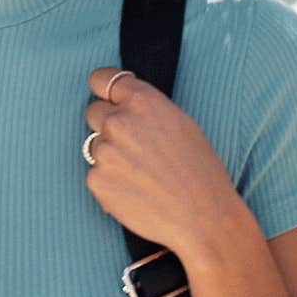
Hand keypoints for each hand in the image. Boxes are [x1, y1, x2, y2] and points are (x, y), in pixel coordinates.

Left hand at [82, 67, 246, 254]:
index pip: (101, 79)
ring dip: (111, 156)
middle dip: (107, 124)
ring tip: (142, 174)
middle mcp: (118, 121)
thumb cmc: (200, 170)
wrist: (202, 216)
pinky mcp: (96, 181)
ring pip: (95, 146)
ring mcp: (104, 152)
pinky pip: (96, 175)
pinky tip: (136, 192)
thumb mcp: (180, 122)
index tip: (108, 98)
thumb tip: (122, 104)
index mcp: (142, 101)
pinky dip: (110, 182)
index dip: (104, 89)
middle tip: (133, 146)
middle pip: (94, 112)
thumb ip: (146, 109)